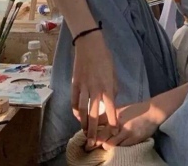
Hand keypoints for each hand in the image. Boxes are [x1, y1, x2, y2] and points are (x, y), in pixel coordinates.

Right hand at [71, 30, 118, 147]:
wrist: (90, 45)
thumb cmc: (105, 57)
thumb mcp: (114, 72)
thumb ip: (113, 87)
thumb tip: (111, 99)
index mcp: (107, 86)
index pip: (110, 109)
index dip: (111, 121)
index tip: (113, 131)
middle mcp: (95, 89)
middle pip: (93, 114)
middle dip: (94, 129)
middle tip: (94, 141)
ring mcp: (83, 87)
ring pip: (81, 110)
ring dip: (82, 123)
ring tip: (84, 132)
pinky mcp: (74, 84)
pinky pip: (73, 101)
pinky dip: (74, 110)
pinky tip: (76, 116)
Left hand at [91, 101, 159, 150]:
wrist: (153, 111)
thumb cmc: (136, 110)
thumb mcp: (121, 109)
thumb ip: (109, 115)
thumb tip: (95, 120)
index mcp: (115, 113)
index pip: (98, 122)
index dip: (90, 129)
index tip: (85, 135)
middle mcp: (119, 122)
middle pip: (101, 135)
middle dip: (92, 143)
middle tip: (87, 148)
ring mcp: (126, 131)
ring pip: (109, 144)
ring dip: (104, 147)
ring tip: (99, 150)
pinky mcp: (133, 139)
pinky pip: (120, 148)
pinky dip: (115, 150)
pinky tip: (113, 150)